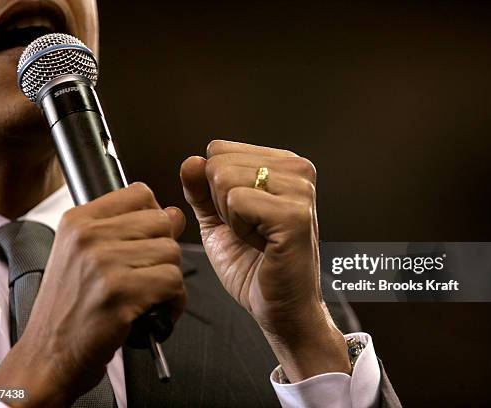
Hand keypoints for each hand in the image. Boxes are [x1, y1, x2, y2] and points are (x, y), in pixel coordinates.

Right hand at [0, 183, 185, 406]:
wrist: (47, 357)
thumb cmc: (70, 309)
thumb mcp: (83, 256)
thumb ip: (126, 230)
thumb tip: (175, 214)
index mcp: (78, 221)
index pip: (140, 193)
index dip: (154, 217)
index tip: (147, 241)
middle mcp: (88, 236)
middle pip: (162, 221)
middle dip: (165, 251)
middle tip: (149, 275)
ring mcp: (103, 263)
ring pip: (172, 252)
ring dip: (170, 279)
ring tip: (150, 296)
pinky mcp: (119, 293)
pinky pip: (173, 282)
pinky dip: (173, 302)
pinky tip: (155, 313)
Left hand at [181, 140, 349, 381]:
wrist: (280, 308)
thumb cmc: (255, 267)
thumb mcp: (218, 222)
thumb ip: (201, 190)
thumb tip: (190, 161)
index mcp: (282, 165)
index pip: (219, 149)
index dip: (215, 190)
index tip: (242, 217)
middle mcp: (297, 169)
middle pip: (219, 162)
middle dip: (220, 204)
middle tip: (249, 231)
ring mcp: (299, 190)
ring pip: (225, 179)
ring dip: (230, 217)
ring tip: (257, 237)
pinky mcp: (295, 214)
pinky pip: (237, 201)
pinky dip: (239, 229)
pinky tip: (262, 244)